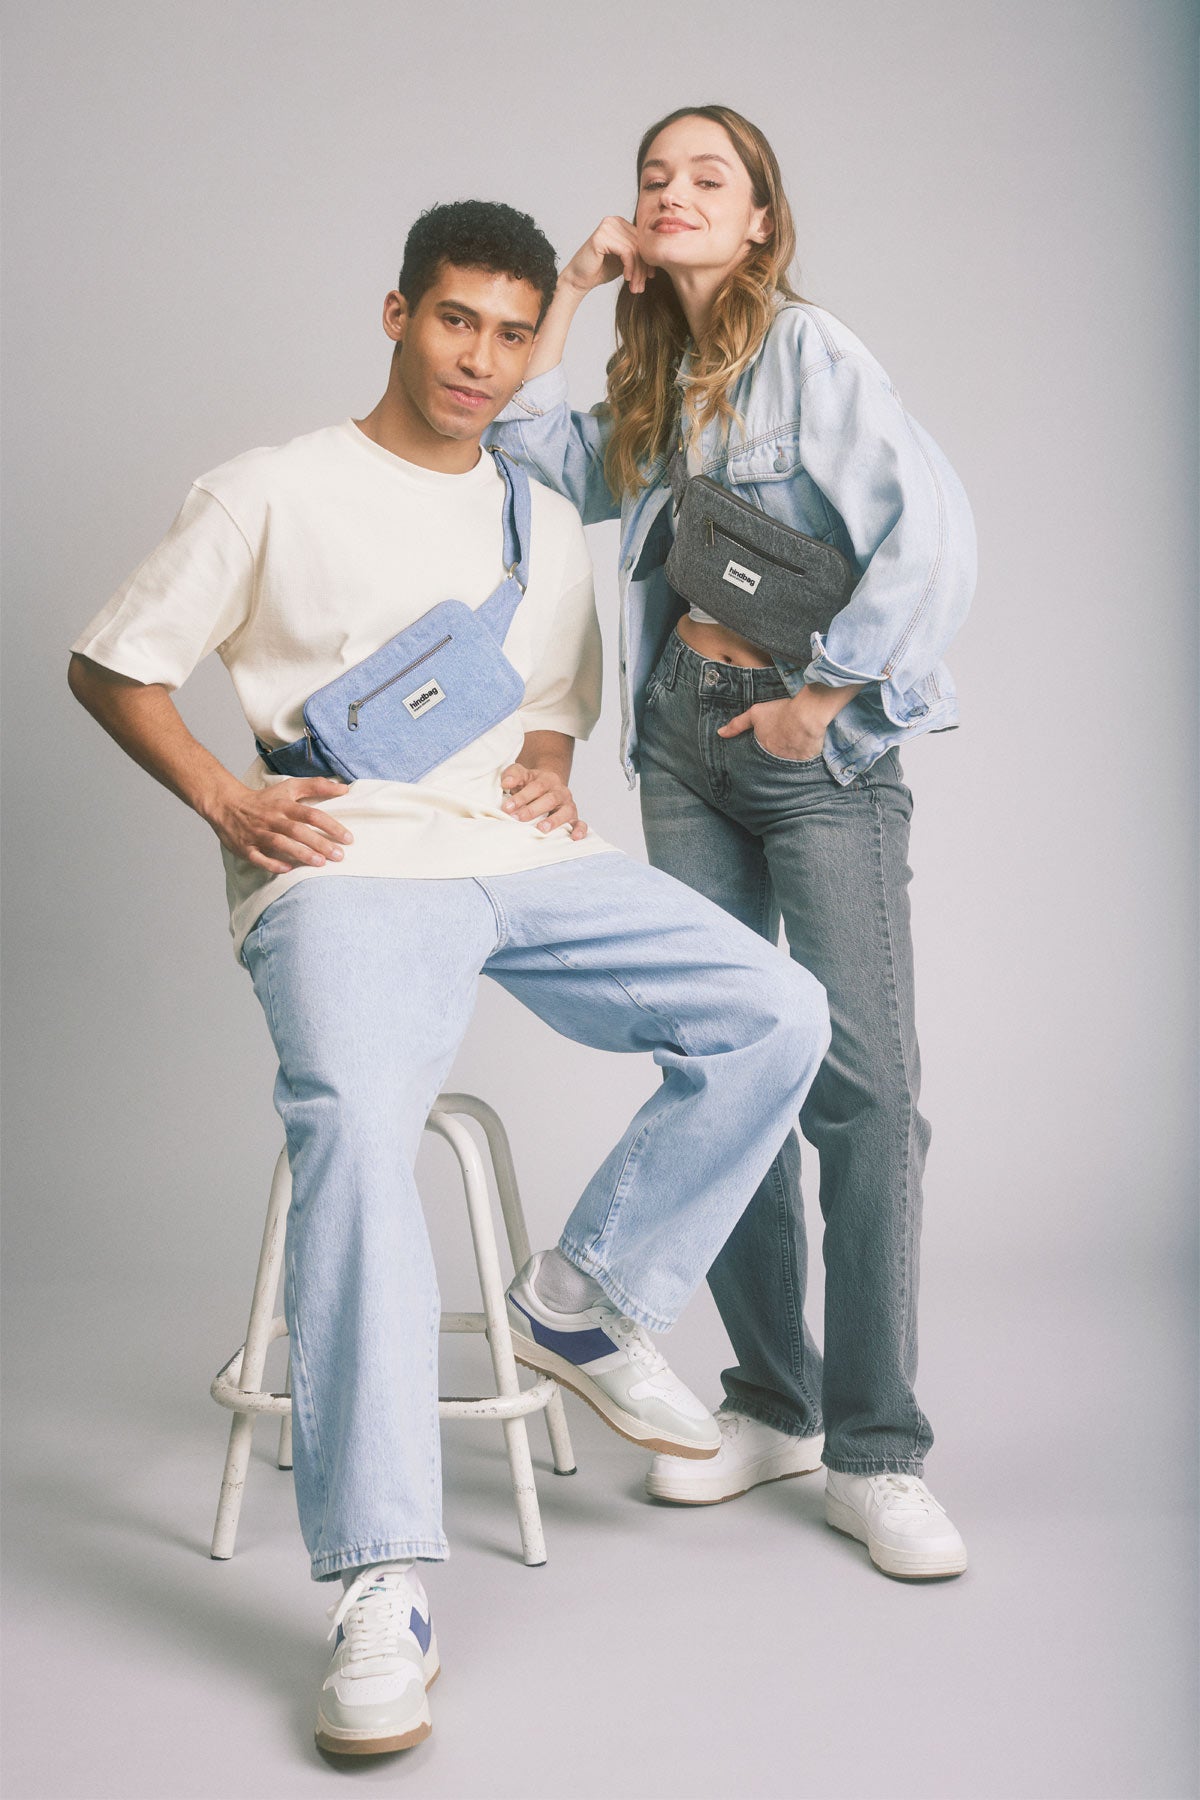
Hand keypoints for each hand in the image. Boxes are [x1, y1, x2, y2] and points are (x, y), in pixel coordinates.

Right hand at [205, 777, 353, 872]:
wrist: (227, 805)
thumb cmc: (264, 799)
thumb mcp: (289, 787)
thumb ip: (317, 786)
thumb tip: (344, 788)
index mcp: (284, 804)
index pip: (311, 814)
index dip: (330, 826)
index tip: (348, 838)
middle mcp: (272, 818)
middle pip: (297, 830)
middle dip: (319, 843)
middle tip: (339, 855)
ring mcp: (257, 833)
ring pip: (280, 843)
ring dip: (300, 853)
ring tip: (320, 863)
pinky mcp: (245, 847)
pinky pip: (258, 857)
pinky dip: (272, 863)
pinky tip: (288, 870)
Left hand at [500, 763, 587, 838]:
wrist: (548, 785)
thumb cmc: (531, 784)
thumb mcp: (522, 775)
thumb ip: (513, 775)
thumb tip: (506, 782)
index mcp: (546, 780)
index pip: (535, 786)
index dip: (522, 797)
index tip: (507, 807)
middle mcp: (560, 791)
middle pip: (549, 799)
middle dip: (532, 810)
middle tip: (517, 818)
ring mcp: (568, 805)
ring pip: (565, 812)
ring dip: (554, 820)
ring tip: (541, 828)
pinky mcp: (574, 817)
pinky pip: (580, 823)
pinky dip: (579, 829)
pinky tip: (574, 837)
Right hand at [560, 216, 652, 296]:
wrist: (579, 279)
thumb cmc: (601, 270)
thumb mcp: (625, 260)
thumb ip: (638, 254)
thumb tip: (659, 256)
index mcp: (620, 223)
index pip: (642, 241)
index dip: (648, 260)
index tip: (650, 278)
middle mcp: (614, 221)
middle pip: (640, 245)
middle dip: (643, 269)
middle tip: (640, 288)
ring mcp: (607, 226)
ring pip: (635, 250)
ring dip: (637, 272)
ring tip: (635, 288)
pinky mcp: (602, 236)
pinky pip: (626, 252)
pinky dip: (630, 267)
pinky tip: (626, 278)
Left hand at [718, 696, 826, 762]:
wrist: (807, 715)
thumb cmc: (781, 712)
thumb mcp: (756, 713)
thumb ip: (737, 724)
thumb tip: (720, 733)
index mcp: (763, 749)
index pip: (756, 759)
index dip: (760, 754)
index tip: (763, 751)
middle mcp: (775, 759)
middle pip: (770, 763)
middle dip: (771, 760)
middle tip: (777, 751)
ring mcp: (791, 762)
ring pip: (786, 765)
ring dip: (786, 761)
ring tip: (790, 752)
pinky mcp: (806, 762)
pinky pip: (802, 765)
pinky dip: (802, 761)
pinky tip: (803, 754)